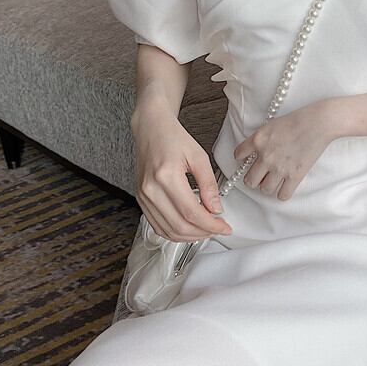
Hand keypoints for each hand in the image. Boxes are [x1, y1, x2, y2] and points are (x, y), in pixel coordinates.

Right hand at [133, 104, 232, 241]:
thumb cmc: (173, 138)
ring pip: (168, 230)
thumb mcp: (199, 156)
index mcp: (166, 176)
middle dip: (204, 232)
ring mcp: (143, 196)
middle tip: (219, 229)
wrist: (151, 129)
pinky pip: (158, 225)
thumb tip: (216, 209)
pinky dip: (175, 232)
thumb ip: (209, 185)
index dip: (211, 225)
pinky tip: (190, 227)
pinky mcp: (141, 200)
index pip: (191, 213)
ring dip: (190, 236)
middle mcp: (150, 189)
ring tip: (206, 229)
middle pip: (179, 226)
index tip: (225, 227)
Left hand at [233, 101, 335, 200]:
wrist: (319, 122)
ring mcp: (280, 167)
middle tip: (260, 176)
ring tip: (274, 181)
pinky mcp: (295, 176)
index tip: (247, 161)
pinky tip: (285, 186)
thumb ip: (261, 139)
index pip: (238, 155)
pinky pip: (282, 195)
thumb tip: (255, 153)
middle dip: (254, 179)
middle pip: (249, 180)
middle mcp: (266, 156)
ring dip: (268, 187)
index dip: (241, 159)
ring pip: (264, 189)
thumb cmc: (298, 119)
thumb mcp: (272, 125)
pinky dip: (283, 193)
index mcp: (258, 140)